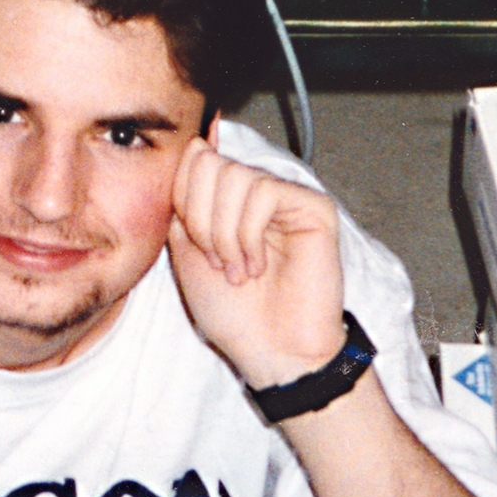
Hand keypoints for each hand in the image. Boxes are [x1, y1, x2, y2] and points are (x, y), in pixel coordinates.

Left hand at [167, 138, 348, 392]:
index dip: (183, 201)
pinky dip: (250, 234)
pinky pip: (265, 192)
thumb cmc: (233, 312)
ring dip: (225, 233)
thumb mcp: (186, 251)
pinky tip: (258, 265)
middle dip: (201, 219)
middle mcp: (256, 190)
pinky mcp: (313, 207)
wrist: (270, 352)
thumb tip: (198, 144)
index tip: (195, 246)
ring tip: (239, 270)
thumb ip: (185, 200)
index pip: (192, 159)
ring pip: (235, 176)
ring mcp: (286, 196)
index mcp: (226, 197)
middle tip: (218, 262)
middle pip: (208, 163)